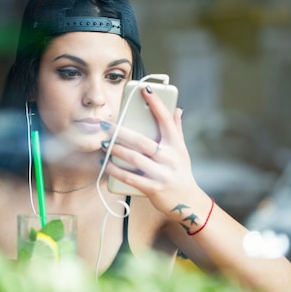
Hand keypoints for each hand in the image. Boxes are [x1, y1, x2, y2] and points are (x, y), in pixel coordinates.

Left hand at [102, 87, 200, 213]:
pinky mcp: (153, 188)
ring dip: (115, 150)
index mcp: (176, 145)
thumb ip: (177, 129)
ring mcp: (161, 174)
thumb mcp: (182, 150)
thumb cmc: (181, 172)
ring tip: (103, 144)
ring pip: (134, 158)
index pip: (166, 120)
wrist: (187, 202)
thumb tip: (178, 109)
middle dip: (121, 132)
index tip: (145, 89)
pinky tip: (105, 163)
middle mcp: (169, 158)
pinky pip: (130, 177)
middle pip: (142, 141)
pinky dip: (115, 170)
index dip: (156, 104)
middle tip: (105, 126)